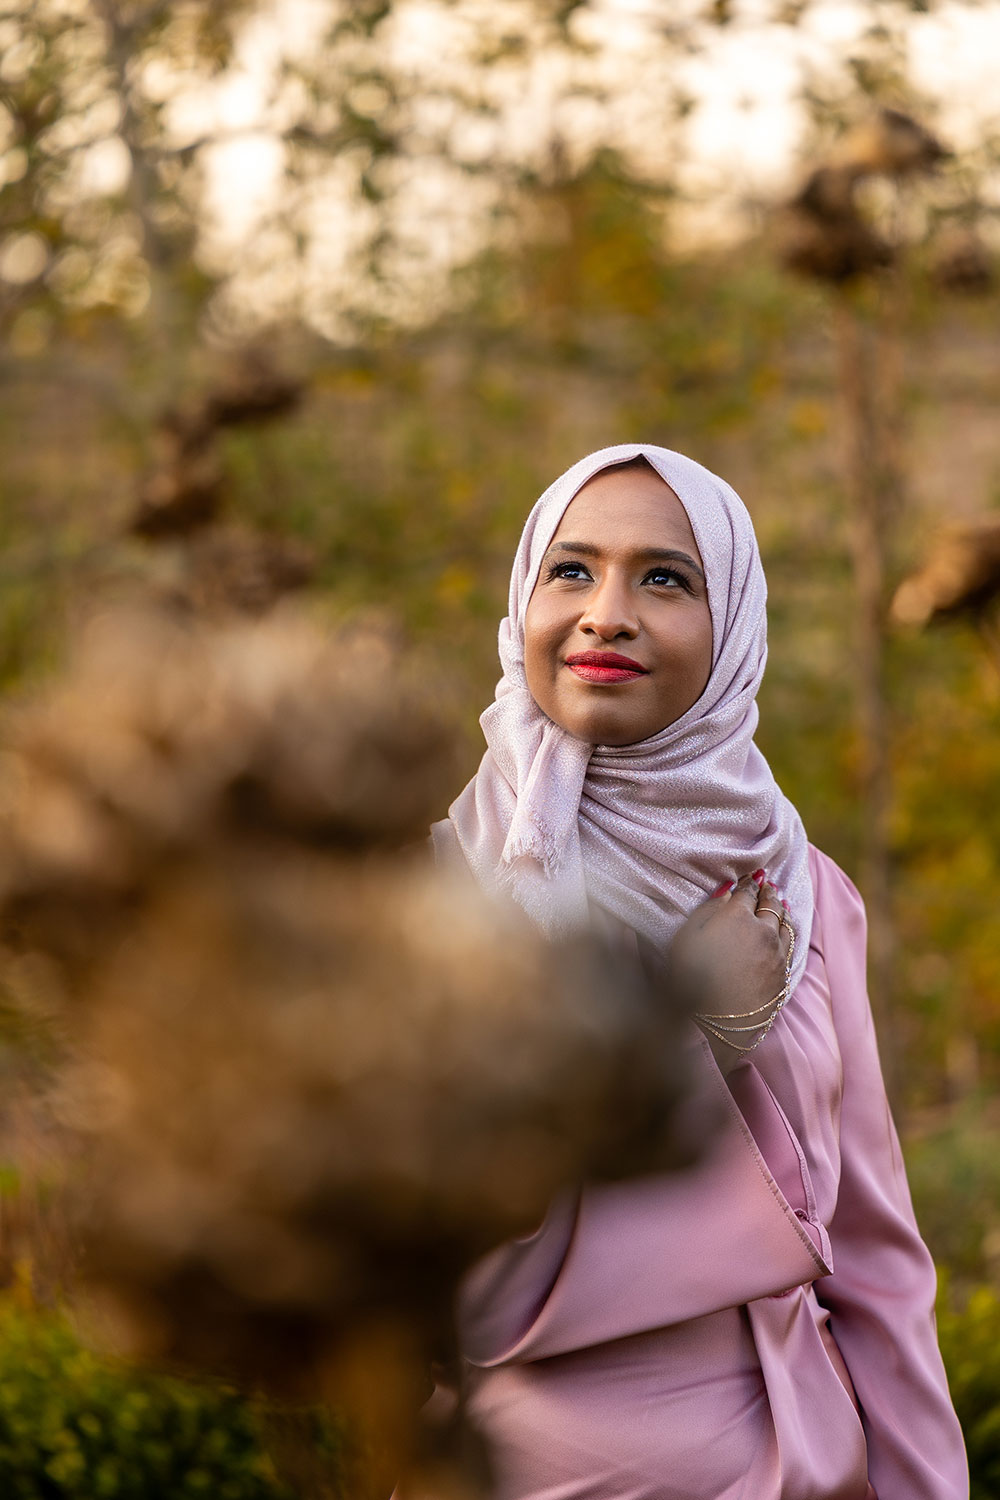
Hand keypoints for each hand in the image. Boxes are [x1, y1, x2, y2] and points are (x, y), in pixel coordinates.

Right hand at [667, 872, 793, 1073]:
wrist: (715, 1026)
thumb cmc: (690, 980)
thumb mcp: (685, 939)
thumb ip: (706, 911)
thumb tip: (726, 892)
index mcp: (738, 917)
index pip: (747, 892)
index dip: (748, 883)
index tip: (749, 877)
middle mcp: (763, 931)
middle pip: (771, 905)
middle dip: (768, 892)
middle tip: (767, 884)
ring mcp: (777, 955)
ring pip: (786, 925)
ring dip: (782, 911)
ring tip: (779, 904)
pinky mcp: (783, 976)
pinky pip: (789, 947)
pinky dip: (788, 933)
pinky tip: (784, 932)